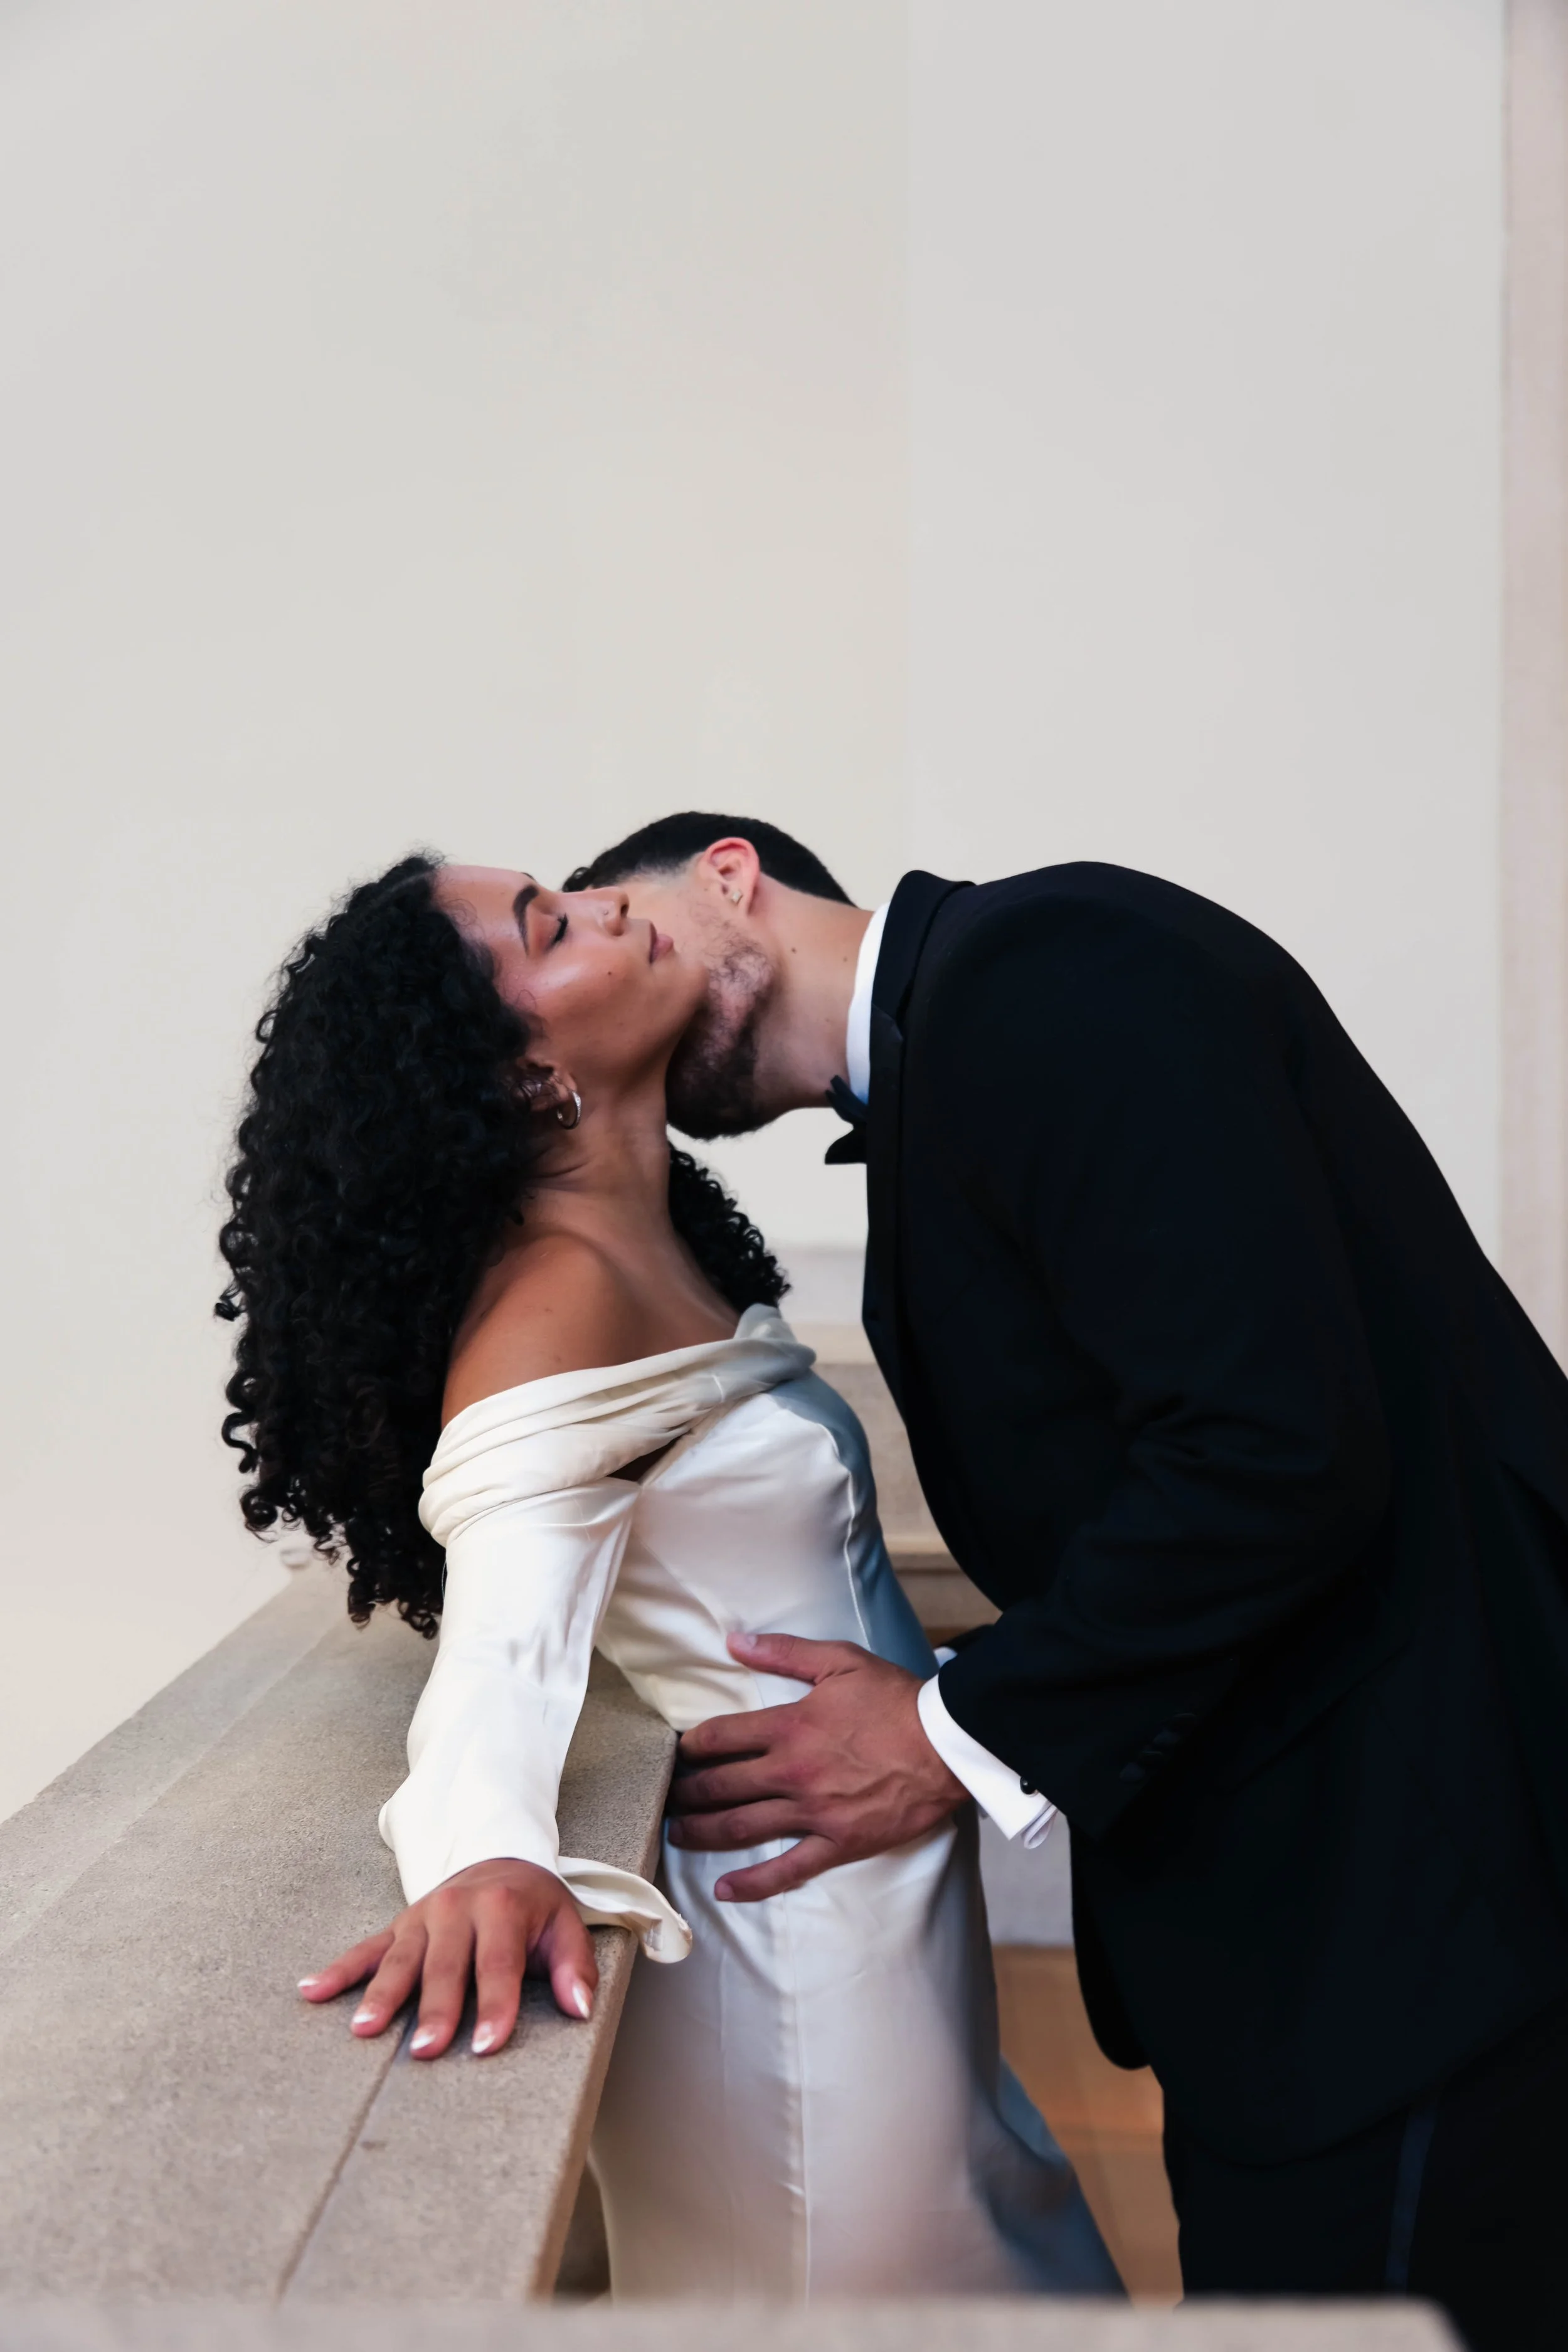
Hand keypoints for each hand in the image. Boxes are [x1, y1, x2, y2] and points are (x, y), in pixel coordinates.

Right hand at [297, 1857, 595, 2058]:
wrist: (502, 1857)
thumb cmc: (535, 1906)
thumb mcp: (566, 1925)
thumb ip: (574, 1967)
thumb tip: (579, 2009)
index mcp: (502, 1908)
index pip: (499, 1963)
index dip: (495, 2006)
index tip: (487, 2046)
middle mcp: (457, 1908)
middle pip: (445, 1966)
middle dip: (435, 2009)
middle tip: (425, 2051)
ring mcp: (422, 1916)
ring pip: (400, 1959)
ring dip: (381, 1995)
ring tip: (363, 2029)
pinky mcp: (398, 1925)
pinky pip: (365, 1949)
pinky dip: (339, 1970)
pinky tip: (311, 1991)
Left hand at [666, 1631, 966, 1900]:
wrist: (946, 1744)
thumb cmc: (895, 1699)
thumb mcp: (839, 1660)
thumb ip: (783, 1652)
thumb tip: (734, 1640)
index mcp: (788, 1727)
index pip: (720, 1738)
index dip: (691, 1745)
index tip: (679, 1751)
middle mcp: (790, 1773)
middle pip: (721, 1786)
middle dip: (687, 1792)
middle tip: (666, 1797)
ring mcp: (812, 1812)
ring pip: (742, 1828)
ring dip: (703, 1832)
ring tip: (677, 1834)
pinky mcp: (837, 1843)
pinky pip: (787, 1869)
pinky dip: (753, 1883)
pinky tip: (724, 1890)